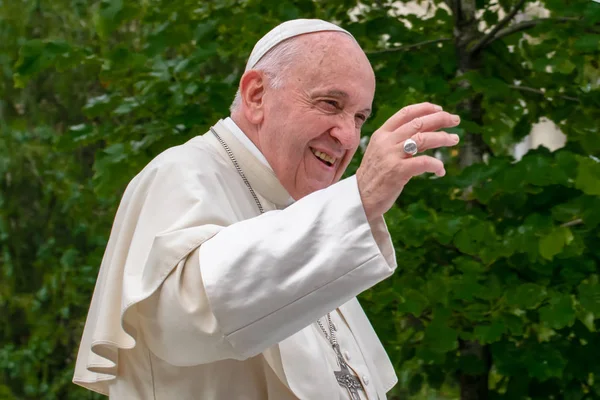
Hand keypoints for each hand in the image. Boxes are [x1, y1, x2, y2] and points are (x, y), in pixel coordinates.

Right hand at [356, 102, 459, 221]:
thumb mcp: (382, 152)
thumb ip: (400, 142)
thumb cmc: (375, 175)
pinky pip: (424, 162)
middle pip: (418, 123)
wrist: (360, 197)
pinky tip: (441, 171)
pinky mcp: (397, 171)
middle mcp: (386, 141)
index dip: (425, 108)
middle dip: (440, 119)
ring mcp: (391, 156)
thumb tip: (428, 134)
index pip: (405, 113)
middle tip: (455, 120)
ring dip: (443, 138)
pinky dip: (436, 164)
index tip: (439, 109)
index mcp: (381, 134)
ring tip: (454, 140)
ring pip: (423, 139)